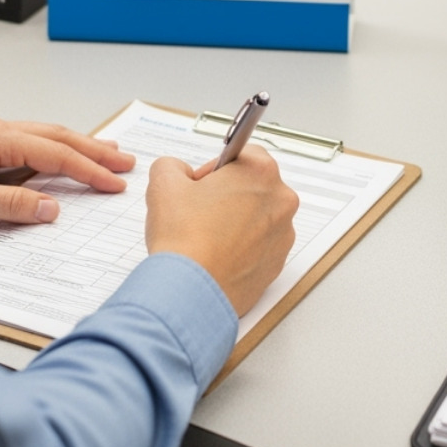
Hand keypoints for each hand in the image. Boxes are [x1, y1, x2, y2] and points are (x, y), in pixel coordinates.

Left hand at [0, 116, 135, 223]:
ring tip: (104, 152)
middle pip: (57, 135)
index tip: (116, 183)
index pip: (55, 153)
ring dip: (76, 145)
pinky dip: (52, 150)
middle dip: (94, 149)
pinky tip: (56, 158)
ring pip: (43, 136)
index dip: (89, 169)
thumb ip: (8, 205)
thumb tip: (51, 208)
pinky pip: (26, 143)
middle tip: (125, 162)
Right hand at [145, 145, 298, 315]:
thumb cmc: (184, 240)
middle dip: (227, 195)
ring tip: (205, 237)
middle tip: (199, 211)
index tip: (200, 184)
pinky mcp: (277, 264)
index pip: (242, 154)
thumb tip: (179, 172)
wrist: (190, 292)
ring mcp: (283, 235)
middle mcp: (281, 202)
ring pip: (257, 217)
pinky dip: (241, 248)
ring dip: (235, 221)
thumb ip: (172, 166)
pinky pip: (259, 246)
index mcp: (261, 173)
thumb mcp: (164, 183)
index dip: (215, 168)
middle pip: (252, 186)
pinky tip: (216, 255)